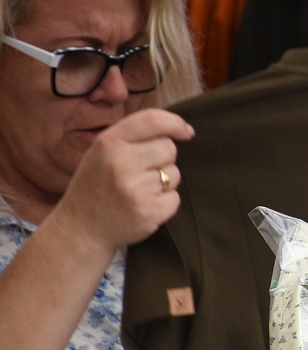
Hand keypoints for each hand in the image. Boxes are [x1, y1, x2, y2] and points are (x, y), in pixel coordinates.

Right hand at [49, 109, 191, 250]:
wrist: (79, 229)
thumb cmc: (96, 186)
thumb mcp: (102, 153)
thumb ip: (134, 137)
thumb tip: (185, 131)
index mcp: (108, 143)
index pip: (152, 120)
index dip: (175, 123)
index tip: (186, 131)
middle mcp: (120, 163)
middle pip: (169, 147)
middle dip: (163, 158)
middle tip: (140, 173)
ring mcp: (134, 189)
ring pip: (174, 173)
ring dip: (163, 182)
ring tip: (137, 192)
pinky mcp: (147, 211)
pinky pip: (175, 198)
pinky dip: (164, 203)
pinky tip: (142, 207)